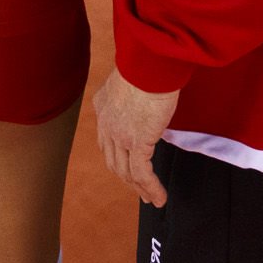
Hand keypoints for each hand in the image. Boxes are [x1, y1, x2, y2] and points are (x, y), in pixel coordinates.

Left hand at [93, 69, 179, 207]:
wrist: (148, 63)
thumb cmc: (147, 62)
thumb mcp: (133, 77)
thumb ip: (133, 91)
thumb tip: (147, 97)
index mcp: (102, 106)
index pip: (106, 140)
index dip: (116, 156)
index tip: (127, 166)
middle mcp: (106, 123)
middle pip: (113, 160)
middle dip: (126, 178)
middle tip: (139, 190)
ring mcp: (119, 135)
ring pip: (126, 172)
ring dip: (140, 189)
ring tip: (152, 199)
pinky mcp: (137, 143)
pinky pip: (142, 173)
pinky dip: (151, 188)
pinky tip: (159, 197)